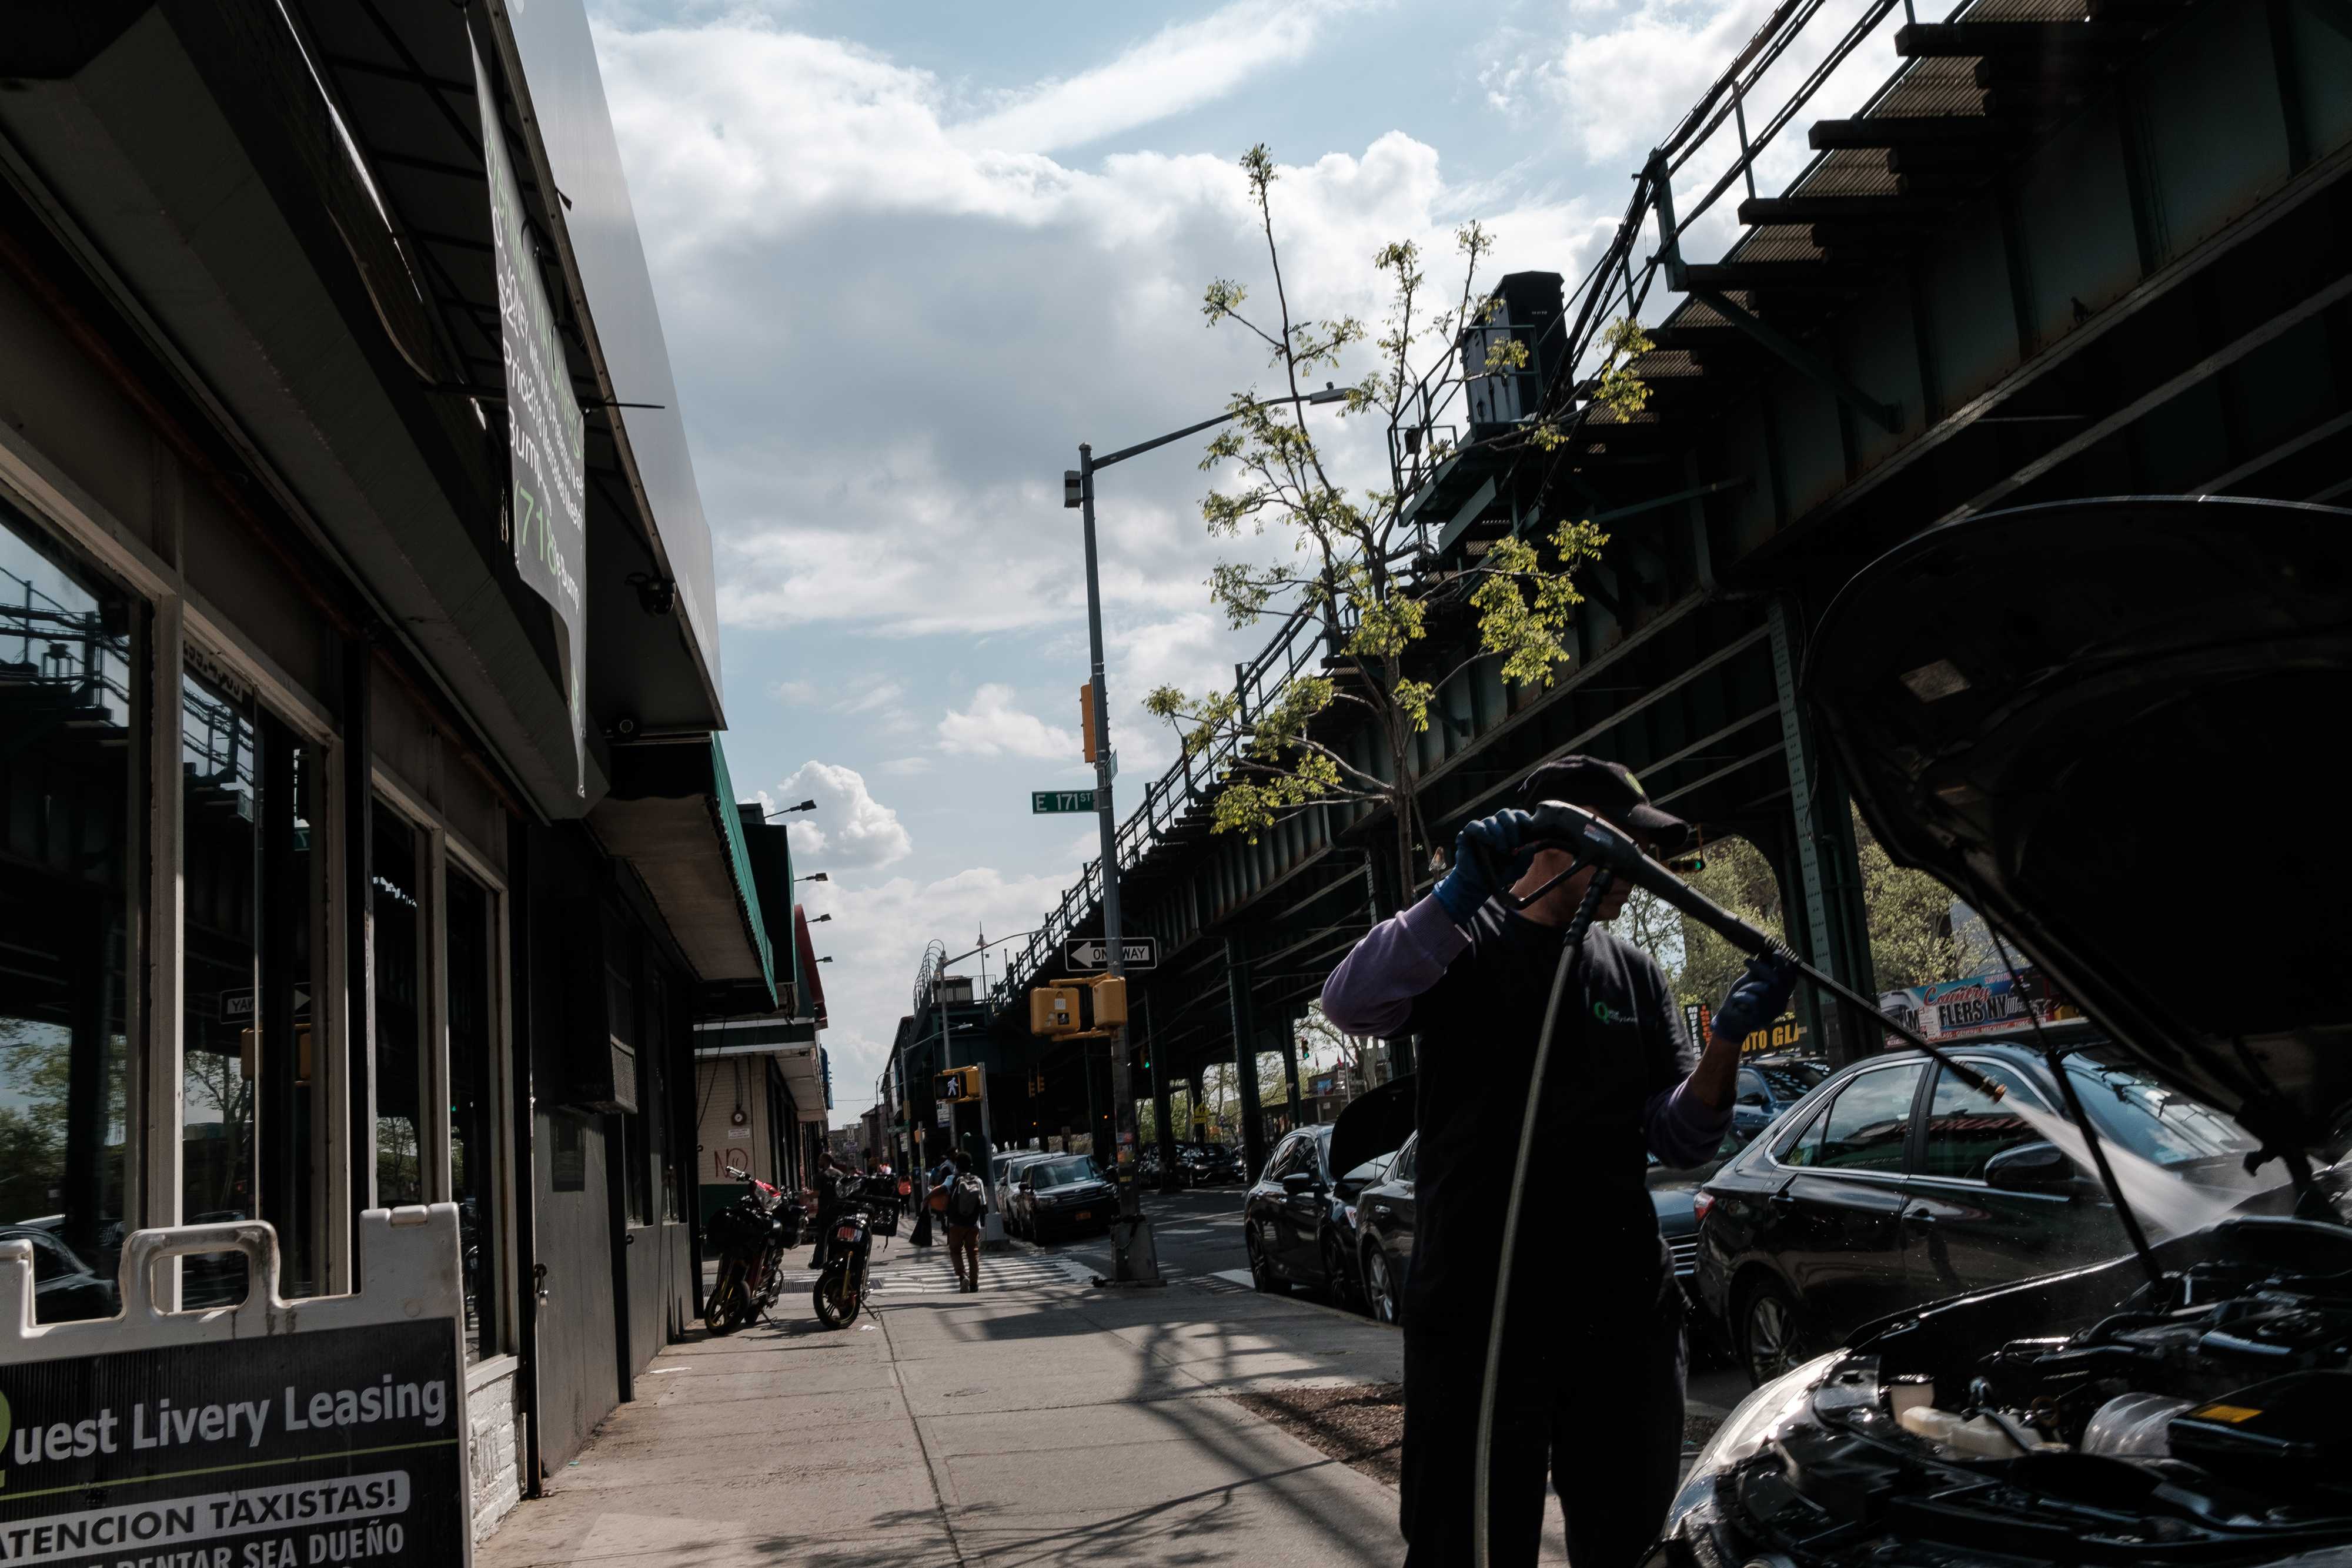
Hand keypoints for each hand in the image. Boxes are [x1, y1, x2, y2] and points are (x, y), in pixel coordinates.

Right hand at [1432, 808, 1535, 923]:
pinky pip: (1473, 825)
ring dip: (1498, 834)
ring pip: (1490, 820)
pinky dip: (1481, 831)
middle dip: (1511, 825)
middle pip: (1504, 813)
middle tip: (1515, 843)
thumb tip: (1531, 846)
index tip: (1529, 826)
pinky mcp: (1466, 835)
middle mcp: (1495, 827)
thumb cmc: (1500, 874)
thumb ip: (1526, 858)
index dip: (1523, 817)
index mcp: (1509, 831)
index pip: (1516, 815)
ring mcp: (1481, 830)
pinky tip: (1488, 841)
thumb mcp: (1518, 869)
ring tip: (1501, 850)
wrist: (1479, 885)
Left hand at [1712, 949, 1799, 1045]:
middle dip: (1762, 968)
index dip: (1787, 965)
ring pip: (1764, 989)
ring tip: (1741, 992)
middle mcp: (1780, 1004)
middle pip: (1777, 980)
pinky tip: (1736, 1002)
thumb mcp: (1752, 982)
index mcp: (1781, 995)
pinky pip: (1752, 999)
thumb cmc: (1742, 999)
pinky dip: (1741, 997)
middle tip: (1746, 961)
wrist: (1730, 1020)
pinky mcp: (1761, 1019)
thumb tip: (1764, 954)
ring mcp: (1772, 1012)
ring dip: (1748, 987)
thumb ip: (1760, 971)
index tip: (1777, 952)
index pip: (1791, 979)